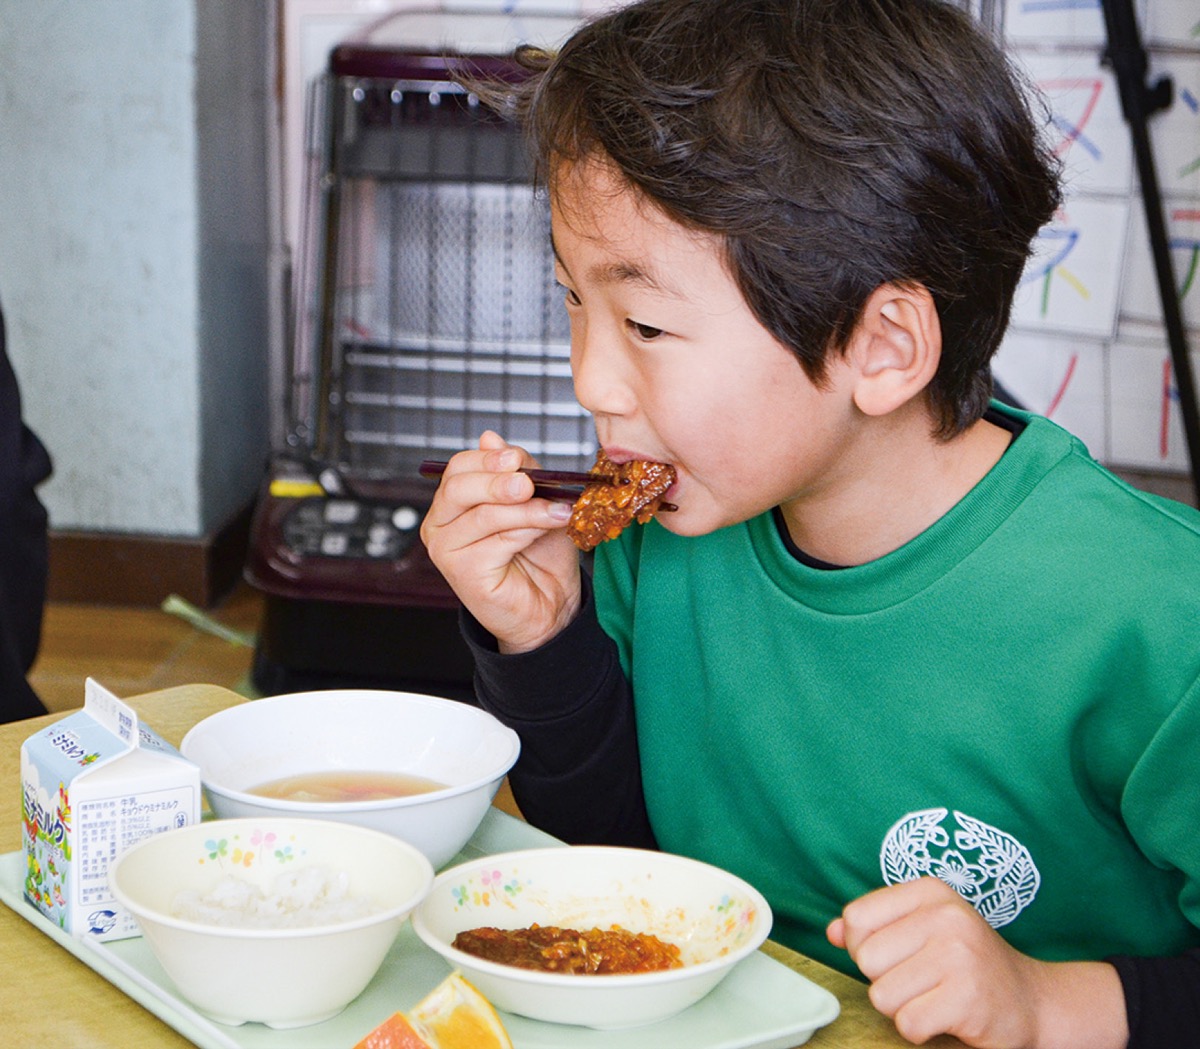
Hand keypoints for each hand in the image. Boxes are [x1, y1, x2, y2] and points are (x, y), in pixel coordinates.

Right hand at [419, 431, 582, 652]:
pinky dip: (527, 530)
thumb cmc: (539, 553)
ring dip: (527, 509)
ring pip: (485, 514)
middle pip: (459, 487)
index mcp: (452, 502)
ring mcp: (446, 550)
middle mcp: (440, 524)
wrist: (551, 602)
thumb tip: (490, 438)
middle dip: (499, 481)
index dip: (488, 459)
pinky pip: (496, 540)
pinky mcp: (462, 573)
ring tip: (558, 510)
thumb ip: (516, 471)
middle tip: (530, 483)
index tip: (517, 459)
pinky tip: (548, 528)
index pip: (458, 467)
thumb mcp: (535, 500)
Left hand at [826, 877, 1127, 1048]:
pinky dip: (920, 1029)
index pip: (856, 918)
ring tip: (935, 996)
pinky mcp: (967, 998)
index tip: (898, 954)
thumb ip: (874, 927)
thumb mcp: (922, 929)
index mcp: (930, 891)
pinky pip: (907, 1023)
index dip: (864, 946)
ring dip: (903, 1007)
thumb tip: (831, 932)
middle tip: (923, 980)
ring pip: (882, 995)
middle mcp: (945, 915)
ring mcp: (958, 955)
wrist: (1033, 1002)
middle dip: (886, 980)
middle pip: (866, 959)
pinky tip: (946, 1016)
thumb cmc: (965, 963)